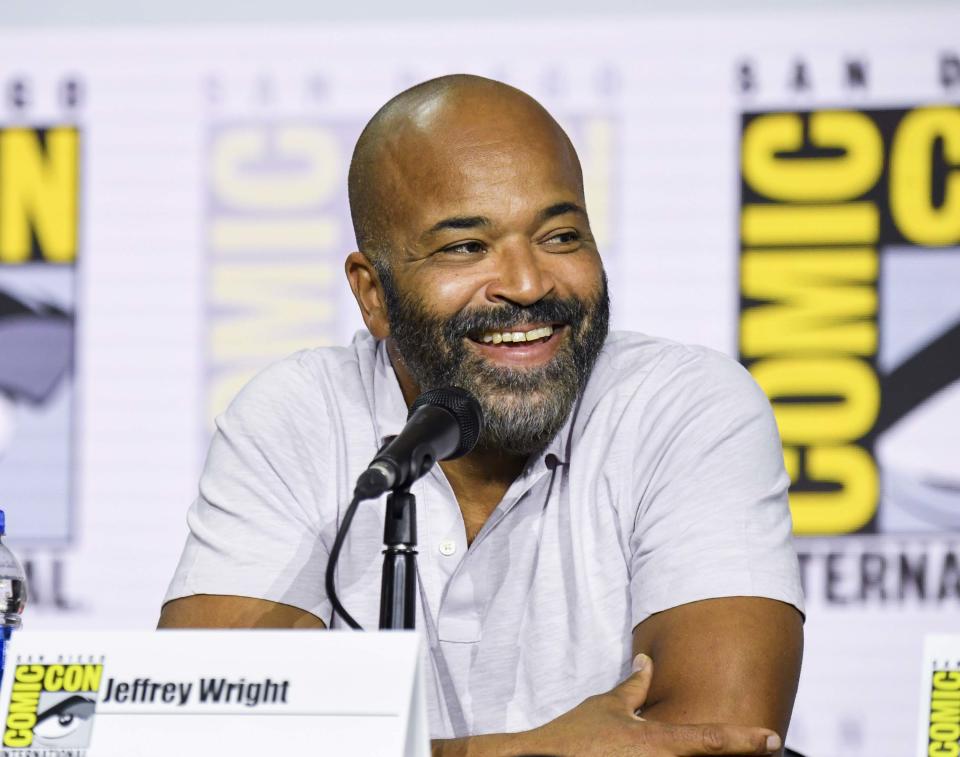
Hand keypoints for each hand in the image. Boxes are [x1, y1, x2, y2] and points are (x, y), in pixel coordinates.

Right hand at [521, 654, 782, 755]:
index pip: (712, 741)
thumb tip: (648, 662)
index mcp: (659, 744)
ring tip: (729, 752)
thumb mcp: (606, 707)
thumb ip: (633, 687)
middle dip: (731, 756)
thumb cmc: (575, 737)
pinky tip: (671, 756)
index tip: (773, 739)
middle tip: (757, 749)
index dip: (745, 740)